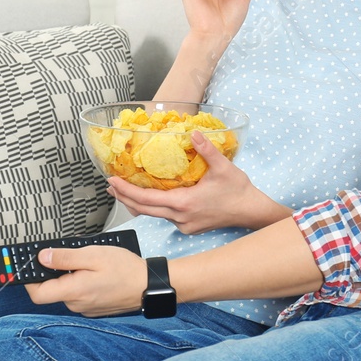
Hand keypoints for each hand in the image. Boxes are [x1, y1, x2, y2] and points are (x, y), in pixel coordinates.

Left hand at [24, 244, 149, 316]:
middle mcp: (77, 304)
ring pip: (67, 291)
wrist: (149, 285)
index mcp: (74, 291)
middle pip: (52, 290)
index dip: (28, 279)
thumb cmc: (125, 269)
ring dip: (70, 276)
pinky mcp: (94, 308)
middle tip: (65, 254)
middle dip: (55, 272)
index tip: (27, 265)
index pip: (37, 293)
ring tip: (88, 261)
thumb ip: (65, 258)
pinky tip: (96, 272)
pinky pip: (79, 295)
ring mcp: (86, 308)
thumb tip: (42, 258)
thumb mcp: (93, 255)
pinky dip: (81, 283)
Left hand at [108, 132, 288, 233]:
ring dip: (137, 203)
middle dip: (124, 198)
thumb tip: (193, 133)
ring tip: (123, 191)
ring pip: (153, 215)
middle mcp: (179, 217)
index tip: (112, 182)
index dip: (126, 191)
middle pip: (143, 210)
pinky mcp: (188, 227)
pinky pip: (164, 217)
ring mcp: (183, 225)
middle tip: (110, 186)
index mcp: (184, 203)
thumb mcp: (223, 167)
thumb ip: (206, 149)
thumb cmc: (238, 191)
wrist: (251, 212)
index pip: (146, 199)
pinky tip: (149, 198)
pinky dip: (152, 207)